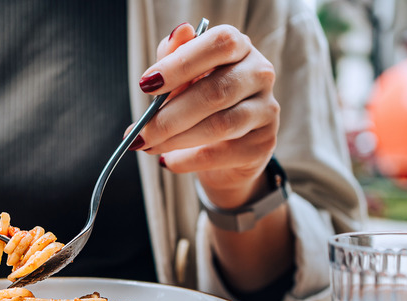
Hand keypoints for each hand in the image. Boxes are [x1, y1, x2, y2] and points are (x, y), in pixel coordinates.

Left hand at [132, 23, 279, 210]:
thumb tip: (178, 33)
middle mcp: (260, 74)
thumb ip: (174, 57)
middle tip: (139, 133)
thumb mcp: (182, 79)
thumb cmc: (198, 103)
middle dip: (169, 116)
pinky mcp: (263, 145)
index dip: (181, 64)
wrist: (224, 150)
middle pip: (216, 91)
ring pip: (220, 125)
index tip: (146, 85)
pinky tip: (168, 161)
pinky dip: (188, 160)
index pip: (220, 44)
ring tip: (148, 146)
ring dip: (175, 140)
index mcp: (239, 47)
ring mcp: (266, 110)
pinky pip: (221, 154)